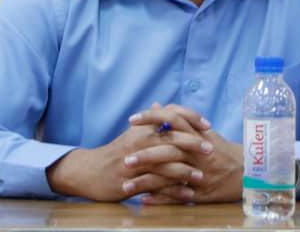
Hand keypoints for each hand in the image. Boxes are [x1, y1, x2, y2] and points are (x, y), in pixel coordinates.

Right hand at [46, 103, 211, 200]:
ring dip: (186, 171)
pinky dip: (174, 191)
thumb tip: (160, 105)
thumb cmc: (115, 152)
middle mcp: (139, 143)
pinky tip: (187, 194)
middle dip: (193, 144)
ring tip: (201, 176)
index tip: (207, 124)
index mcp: (142, 129)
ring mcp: (136, 164)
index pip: (170, 116)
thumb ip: (149, 121)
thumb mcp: (132, 133)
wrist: (89, 171)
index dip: (190, 118)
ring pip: (165, 165)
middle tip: (211, 149)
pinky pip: (157, 187)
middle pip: (171, 140)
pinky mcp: (132, 183)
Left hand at [125, 104, 242, 203]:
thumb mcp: (203, 132)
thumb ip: (179, 119)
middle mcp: (198, 152)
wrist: (248, 172)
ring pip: (170, 175)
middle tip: (125, 158)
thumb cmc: (222, 150)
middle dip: (145, 154)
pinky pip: (178, 197)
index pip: (173, 120)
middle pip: (169, 149)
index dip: (152, 118)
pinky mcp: (201, 193)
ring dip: (147, 181)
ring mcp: (199, 173)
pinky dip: (160, 199)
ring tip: (126, 185)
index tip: (132, 119)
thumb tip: (157, 105)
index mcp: (197, 135)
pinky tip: (143, 200)